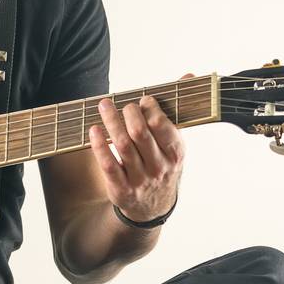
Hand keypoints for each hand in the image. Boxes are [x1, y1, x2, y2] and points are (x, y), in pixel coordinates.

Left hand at [88, 76, 190, 221]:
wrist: (152, 207)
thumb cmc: (162, 164)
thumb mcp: (174, 142)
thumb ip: (177, 109)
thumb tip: (189, 76)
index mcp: (175, 154)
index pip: (164, 127)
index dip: (152, 110)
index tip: (144, 99)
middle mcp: (159, 168)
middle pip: (140, 134)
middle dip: (130, 113)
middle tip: (123, 104)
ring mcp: (139, 180)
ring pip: (122, 146)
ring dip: (111, 122)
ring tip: (104, 106)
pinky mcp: (121, 189)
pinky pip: (108, 165)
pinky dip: (99, 145)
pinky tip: (94, 130)